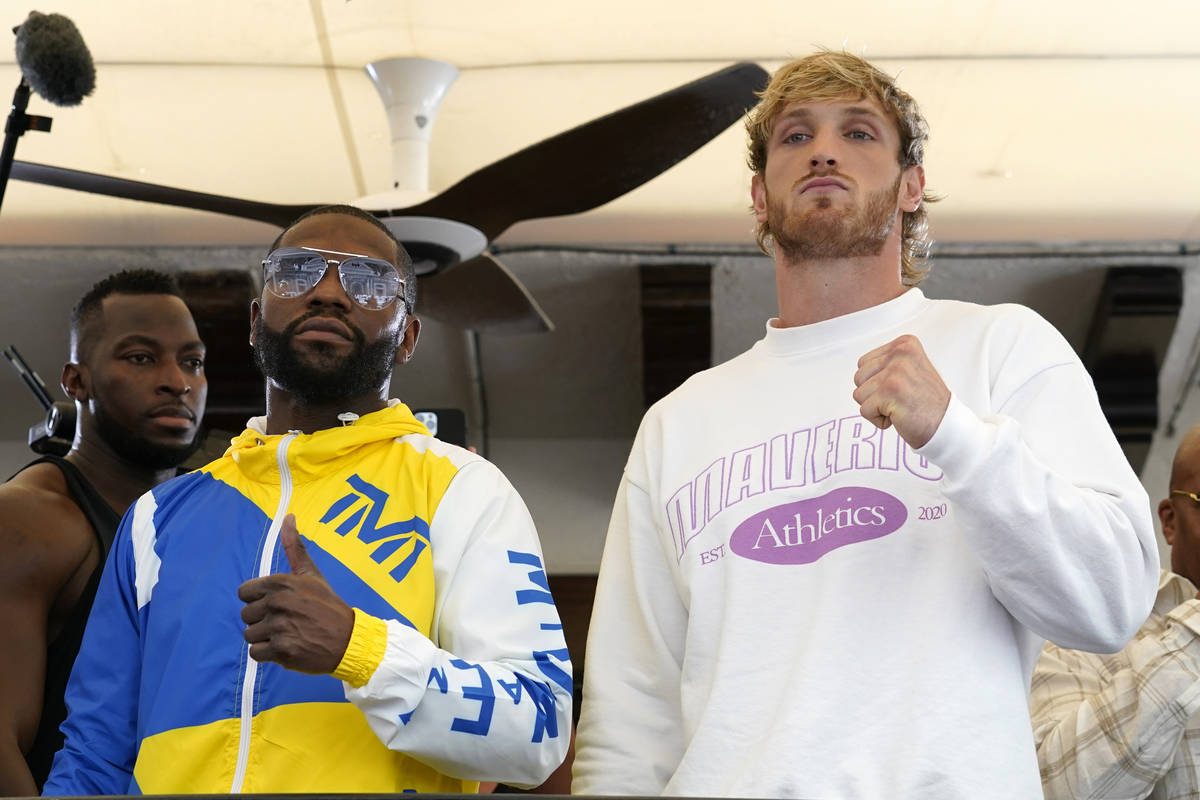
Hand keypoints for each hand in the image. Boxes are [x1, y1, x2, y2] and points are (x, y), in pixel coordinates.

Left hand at [237, 514, 353, 673]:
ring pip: (249, 635)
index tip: (277, 605)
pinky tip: (288, 647)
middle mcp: (278, 603)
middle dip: (262, 621)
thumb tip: (288, 516)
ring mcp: (279, 627)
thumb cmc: (328, 606)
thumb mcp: (312, 574)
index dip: (258, 600)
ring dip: (265, 638)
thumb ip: (295, 547)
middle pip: (246, 615)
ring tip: (288, 635)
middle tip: (286, 622)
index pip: (244, 592)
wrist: (349, 640)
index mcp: (282, 582)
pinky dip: (269, 654)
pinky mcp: (281, 650)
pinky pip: (256, 653)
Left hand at [852, 334, 950, 449]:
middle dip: (873, 394)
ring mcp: (896, 372)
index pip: (863, 363)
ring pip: (859, 394)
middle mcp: (901, 353)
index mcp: (905, 344)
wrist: (947, 426)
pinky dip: (879, 420)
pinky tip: (900, 417)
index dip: (876, 382)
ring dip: (876, 407)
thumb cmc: (925, 401)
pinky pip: (864, 411)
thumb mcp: (910, 368)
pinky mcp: (890, 392)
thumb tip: (861, 367)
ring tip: (900, 406)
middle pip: (858, 378)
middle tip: (900, 399)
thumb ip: (887, 362)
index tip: (901, 387)